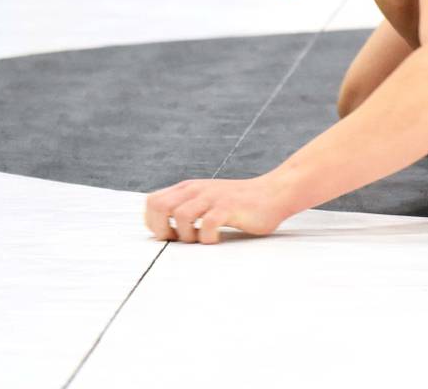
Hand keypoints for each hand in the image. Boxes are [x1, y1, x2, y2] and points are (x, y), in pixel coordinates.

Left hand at [144, 175, 290, 243]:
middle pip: (160, 207)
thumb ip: (188, 207)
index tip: (169, 235)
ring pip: (181, 216)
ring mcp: (214, 197)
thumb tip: (163, 231)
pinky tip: (216, 239)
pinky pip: (208, 225)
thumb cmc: (240, 203)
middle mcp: (198, 190)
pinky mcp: (230, 208)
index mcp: (189, 188)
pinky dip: (208, 238)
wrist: (274, 193)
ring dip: (186, 235)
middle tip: (178, 239)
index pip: (153, 202)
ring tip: (200, 239)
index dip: (153, 223)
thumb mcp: (208, 199)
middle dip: (162, 229)